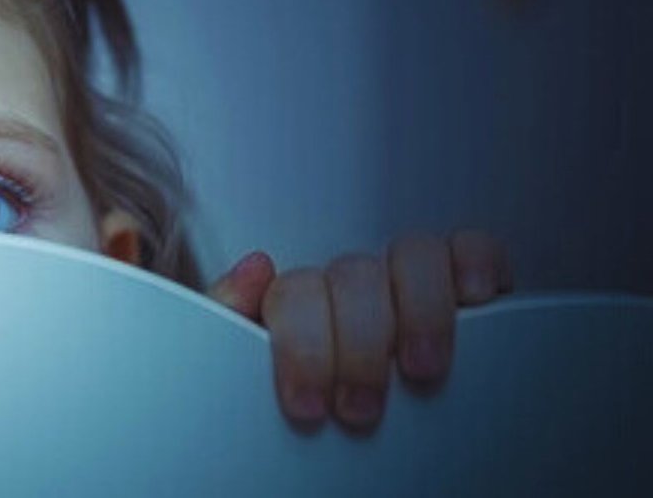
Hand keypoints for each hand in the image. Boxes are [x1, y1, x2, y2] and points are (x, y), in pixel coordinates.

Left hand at [207, 230, 513, 431]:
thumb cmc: (312, 412)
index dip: (302, 345)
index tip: (307, 404)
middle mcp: (354, 290)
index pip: (296, 291)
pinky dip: (475, 264)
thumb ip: (232, 327)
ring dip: (419, 313)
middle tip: (361, 409)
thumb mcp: (257, 381)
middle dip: (358, 346)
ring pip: (412, 256)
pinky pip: (473, 248)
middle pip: (354, 276)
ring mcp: (410, 285)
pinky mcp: (467, 287)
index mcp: (302, 309)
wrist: (376, 460)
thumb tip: (253, 270)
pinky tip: (474, 298)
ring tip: (420, 372)